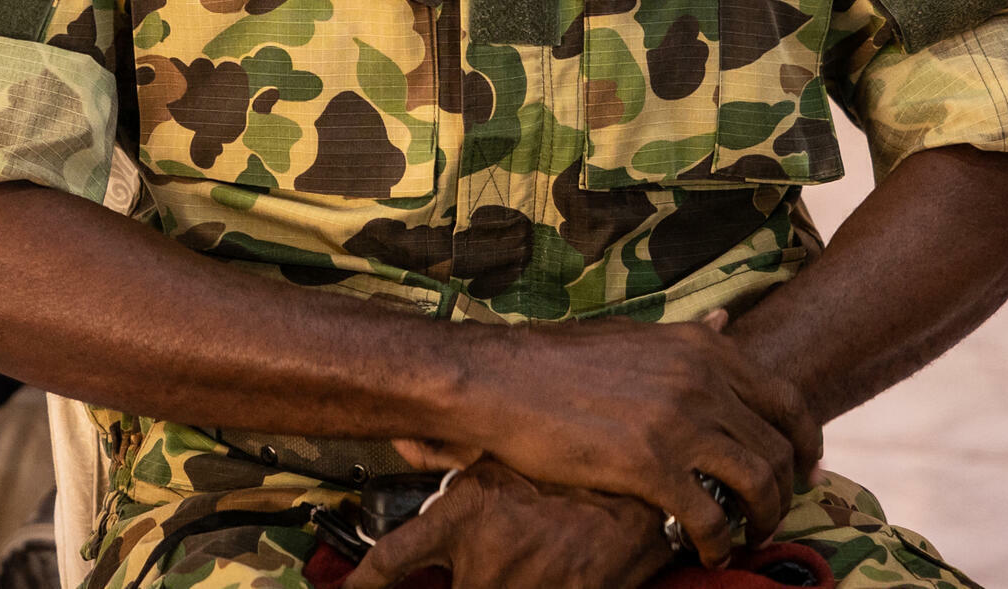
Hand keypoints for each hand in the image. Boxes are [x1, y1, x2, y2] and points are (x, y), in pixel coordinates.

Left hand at [344, 460, 672, 588]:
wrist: (645, 491)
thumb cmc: (572, 466)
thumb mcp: (504, 455)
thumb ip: (448, 450)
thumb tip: (404, 434)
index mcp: (465, 515)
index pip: (391, 562)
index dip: (362, 584)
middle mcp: (486, 560)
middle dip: (445, 588)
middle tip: (462, 571)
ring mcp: (524, 587)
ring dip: (494, 585)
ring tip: (515, 565)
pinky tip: (539, 576)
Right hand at [436, 309, 817, 563]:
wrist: (505, 380)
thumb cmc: (565, 361)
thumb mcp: (639, 335)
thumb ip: (689, 340)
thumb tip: (725, 322)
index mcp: (705, 347)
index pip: (787, 402)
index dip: (806, 444)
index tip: (805, 472)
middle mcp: (703, 380)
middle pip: (779, 448)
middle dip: (784, 492)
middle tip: (770, 516)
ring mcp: (679, 422)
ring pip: (758, 484)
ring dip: (761, 519)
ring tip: (745, 537)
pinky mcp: (650, 464)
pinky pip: (709, 516)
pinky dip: (717, 542)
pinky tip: (705, 551)